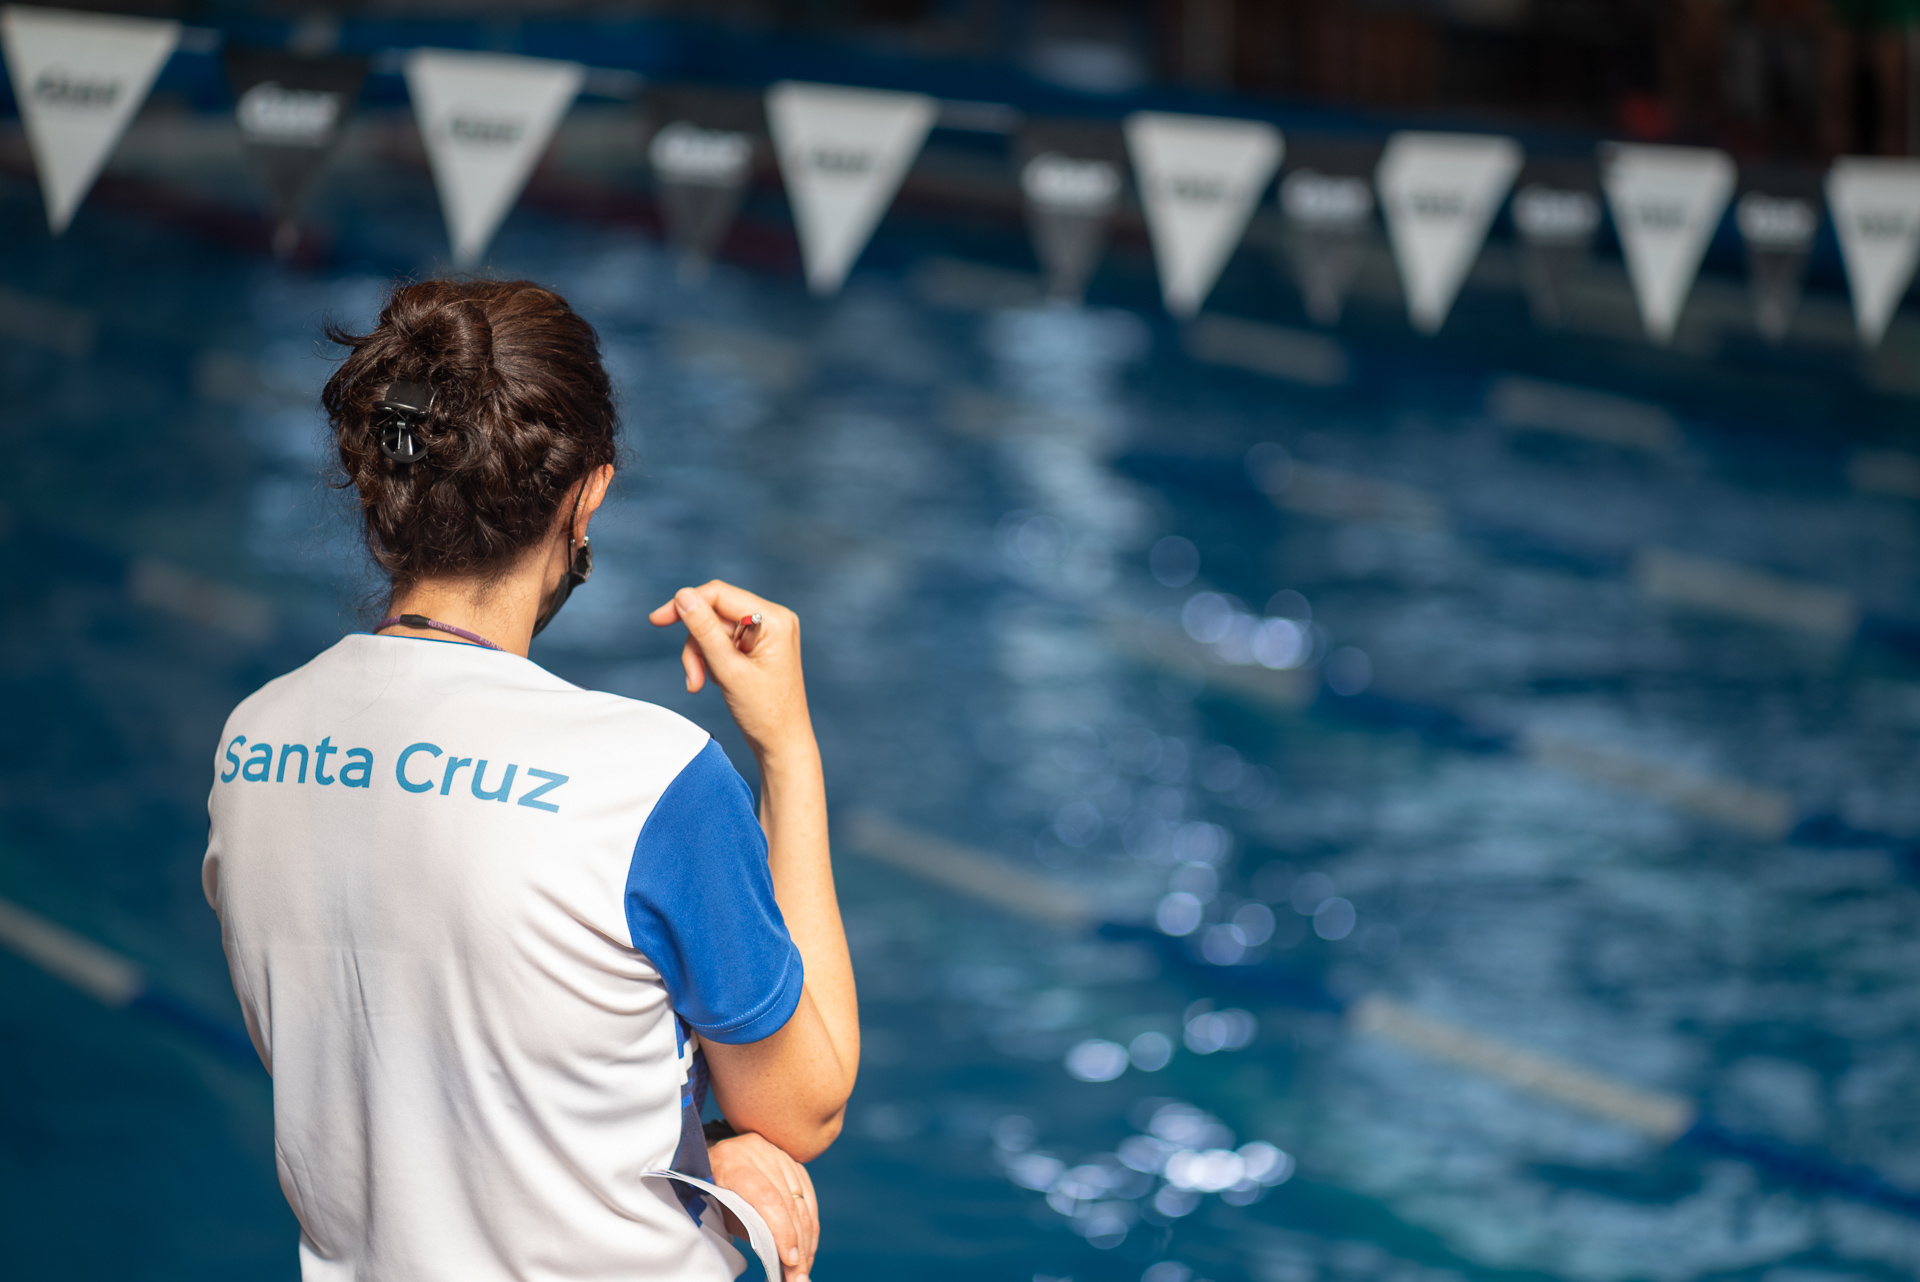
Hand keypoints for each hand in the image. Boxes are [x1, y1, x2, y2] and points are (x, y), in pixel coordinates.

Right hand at [648, 581, 814, 762]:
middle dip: (697, 645)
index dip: (686, 604)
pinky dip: (711, 661)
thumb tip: (683, 595)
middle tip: (693, 676)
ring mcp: (767, 633)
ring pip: (714, 630)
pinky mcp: (759, 647)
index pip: (719, 594)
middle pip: (715, 613)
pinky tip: (715, 682)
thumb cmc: (764, 712)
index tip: (657, 620)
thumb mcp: (728, 669)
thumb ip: (704, 630)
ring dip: (701, 657)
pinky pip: (724, 642)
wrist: (782, 744)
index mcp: (774, 619)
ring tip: (700, 684)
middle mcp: (774, 619)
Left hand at [707, 1131, 817, 1281]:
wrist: (707, 1153)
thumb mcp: (717, 1207)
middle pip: (788, 1203)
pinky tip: (808, 1249)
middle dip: (798, 1247)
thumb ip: (744, 1224)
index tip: (789, 1262)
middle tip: (798, 1279)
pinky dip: (810, 1225)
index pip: (766, 1198)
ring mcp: (777, 1152)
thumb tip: (777, 1256)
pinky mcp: (790, 1159)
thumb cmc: (707, 1187)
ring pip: (802, 1202)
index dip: (782, 1231)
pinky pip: (807, 1196)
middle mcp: (758, 1152)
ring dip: (807, 1242)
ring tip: (803, 1271)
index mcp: (731, 1162)